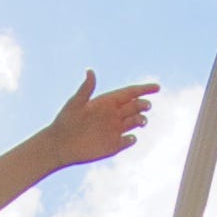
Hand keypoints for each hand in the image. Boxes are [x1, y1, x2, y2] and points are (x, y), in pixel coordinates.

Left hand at [38, 71, 158, 164]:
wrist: (59, 145)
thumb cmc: (65, 122)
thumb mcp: (75, 103)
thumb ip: (85, 89)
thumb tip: (90, 71)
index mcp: (107, 102)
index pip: (130, 93)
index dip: (144, 89)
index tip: (157, 87)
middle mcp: (113, 115)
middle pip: (135, 106)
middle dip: (143, 105)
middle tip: (144, 106)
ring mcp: (115, 130)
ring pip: (135, 122)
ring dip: (141, 120)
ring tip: (140, 121)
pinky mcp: (113, 145)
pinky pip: (128, 141)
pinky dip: (132, 139)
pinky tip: (130, 137)